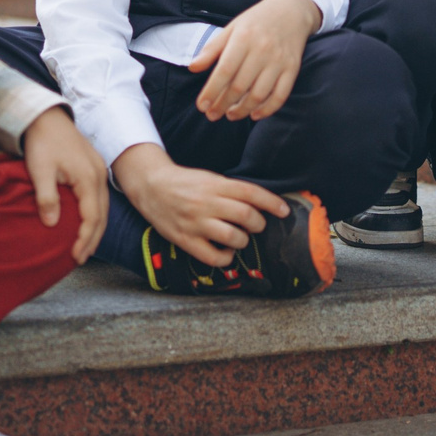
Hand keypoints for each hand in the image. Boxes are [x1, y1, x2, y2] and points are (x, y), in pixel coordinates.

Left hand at [19, 105, 108, 262]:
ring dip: (95, 229)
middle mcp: (99, 176)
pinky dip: (95, 215)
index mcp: (88, 178)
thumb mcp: (40, 171)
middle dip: (92, 240)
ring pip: (103, 208)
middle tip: (81, 259)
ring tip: (84, 247)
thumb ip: (47, 198)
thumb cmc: (42, 143)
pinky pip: (100, 198)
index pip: (91, 218)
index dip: (84, 240)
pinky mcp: (94, 168)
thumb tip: (52, 225)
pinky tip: (86, 223)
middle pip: (102, 216)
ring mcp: (99, 171)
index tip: (74, 257)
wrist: (47, 117)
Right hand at [113, 142, 291, 267]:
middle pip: (245, 216)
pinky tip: (226, 251)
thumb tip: (260, 204)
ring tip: (241, 237)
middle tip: (257, 225)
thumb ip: (231, 190)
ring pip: (233, 237)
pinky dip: (226, 257)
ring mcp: (195, 223)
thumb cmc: (186, 183)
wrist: (151, 187)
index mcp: (215, 185)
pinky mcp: (185, 240)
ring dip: (244, 240)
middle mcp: (206, 203)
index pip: (251, 193)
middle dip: (259, 223)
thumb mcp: (209, 178)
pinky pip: (213, 257)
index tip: (284, 210)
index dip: (272, 203)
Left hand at [189, 0, 318, 121]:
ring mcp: (279, 61)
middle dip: (223, 104)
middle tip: (212, 115)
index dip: (211, 91)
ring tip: (230, 115)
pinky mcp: (292, 69)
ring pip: (259, 94)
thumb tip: (193, 67)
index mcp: (244, 38)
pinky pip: (280, 95)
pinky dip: (267, 109)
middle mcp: (262, 50)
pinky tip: (254, 114)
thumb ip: (212, 49)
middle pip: (240, 86)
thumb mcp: (232, 28)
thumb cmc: (257, 20)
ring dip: (242, 110)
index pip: (224, 71)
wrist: (292, 10)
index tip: (201, 105)